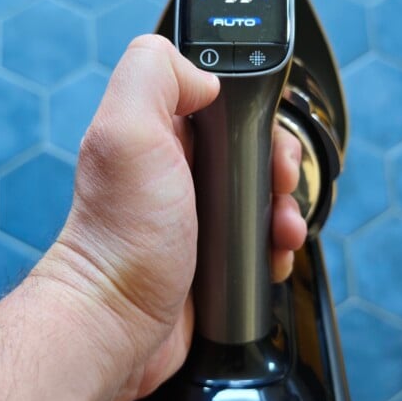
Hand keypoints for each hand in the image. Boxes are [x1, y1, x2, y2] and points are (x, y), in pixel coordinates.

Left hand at [39, 35, 306, 400]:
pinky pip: (260, 240)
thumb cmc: (119, 240)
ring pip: (263, 194)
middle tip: (278, 184)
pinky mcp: (211, 257)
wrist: (116, 327)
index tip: (265, 135)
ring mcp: (194, 214)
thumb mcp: (126, 131)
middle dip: (279, 163)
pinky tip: (272, 256)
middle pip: (253, 145)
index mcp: (156, 128)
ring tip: (281, 230)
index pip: (222, 96)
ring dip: (285, 208)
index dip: (254, 111)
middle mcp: (174, 168)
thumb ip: (155, 73)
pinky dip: (276, 247)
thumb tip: (205, 75)